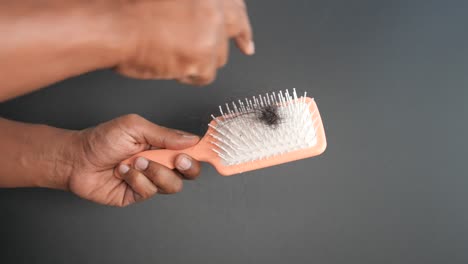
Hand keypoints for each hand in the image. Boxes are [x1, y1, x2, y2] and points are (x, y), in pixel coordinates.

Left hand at [67, 114, 200, 206]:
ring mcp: (150, 180)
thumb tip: (191, 139)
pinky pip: (150, 191)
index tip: (203, 149)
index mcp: (163, 145)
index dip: (200, 151)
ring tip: (135, 162)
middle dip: (186, 166)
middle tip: (177, 159)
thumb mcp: (135, 127)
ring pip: (172, 184)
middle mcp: (160, 163)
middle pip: (189, 172)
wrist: (76, 159)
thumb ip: (164, 134)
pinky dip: (136, 179)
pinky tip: (122, 171)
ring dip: (155, 172)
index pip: (191, 150)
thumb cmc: (102, 139)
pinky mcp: (138, 195)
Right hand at [115, 0, 253, 84]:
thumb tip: (200, 18)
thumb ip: (190, 5)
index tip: (245, 35)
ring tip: (175, 54)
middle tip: (241, 47)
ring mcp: (211, 30)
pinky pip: (206, 74)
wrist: (112, 25)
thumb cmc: (126, 7)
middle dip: (232, 39)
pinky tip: (171, 66)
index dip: (239, 19)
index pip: (233, 6)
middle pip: (232, 28)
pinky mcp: (203, 56)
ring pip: (218, 55)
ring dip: (202, 58)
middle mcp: (213, 7)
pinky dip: (190, 75)